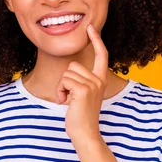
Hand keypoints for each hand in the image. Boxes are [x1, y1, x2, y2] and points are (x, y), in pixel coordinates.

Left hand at [57, 24, 107, 143]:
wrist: (85, 133)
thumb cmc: (80, 115)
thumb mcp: (82, 94)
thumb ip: (80, 81)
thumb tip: (69, 72)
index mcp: (100, 80)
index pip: (101, 55)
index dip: (96, 40)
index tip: (90, 27)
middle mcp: (99, 80)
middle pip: (73, 66)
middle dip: (65, 80)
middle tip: (69, 96)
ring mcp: (92, 85)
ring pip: (66, 74)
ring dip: (61, 88)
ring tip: (68, 101)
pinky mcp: (83, 90)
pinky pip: (63, 82)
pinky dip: (59, 93)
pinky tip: (65, 103)